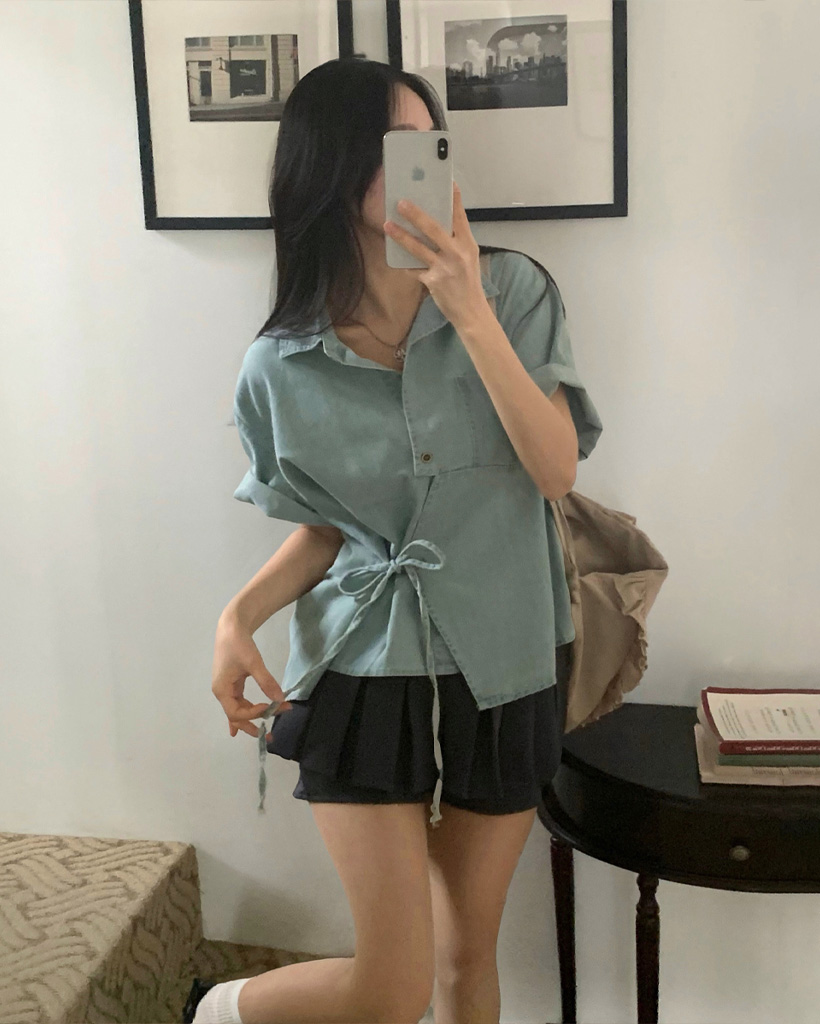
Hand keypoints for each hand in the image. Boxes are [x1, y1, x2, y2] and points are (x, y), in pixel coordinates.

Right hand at [212, 613, 291, 743]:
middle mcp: (222, 692)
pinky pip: (239, 704)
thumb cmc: (239, 644)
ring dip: (253, 719)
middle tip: (271, 734)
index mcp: (222, 690)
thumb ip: (266, 681)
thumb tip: (280, 699)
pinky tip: (240, 730)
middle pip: (236, 716)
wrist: (231, 627)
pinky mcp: (233, 684)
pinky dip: (244, 714)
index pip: (237, 712)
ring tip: (267, 731)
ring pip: (239, 711)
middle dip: (253, 724)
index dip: (254, 714)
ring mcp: (227, 689)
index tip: (271, 707)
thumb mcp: (253, 662)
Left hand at [383, 181, 487, 330]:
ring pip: (418, 248)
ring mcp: (444, 268)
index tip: (448, 183)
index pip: (460, 217)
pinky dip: (403, 263)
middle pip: (434, 229)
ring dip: (401, 236)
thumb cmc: (468, 282)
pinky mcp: (433, 282)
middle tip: (401, 203)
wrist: (471, 311)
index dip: (454, 199)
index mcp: (468, 244)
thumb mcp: (469, 258)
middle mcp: (457, 254)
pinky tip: (394, 256)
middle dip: (416, 214)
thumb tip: (435, 225)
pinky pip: (413, 269)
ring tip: (387, 225)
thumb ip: (455, 242)